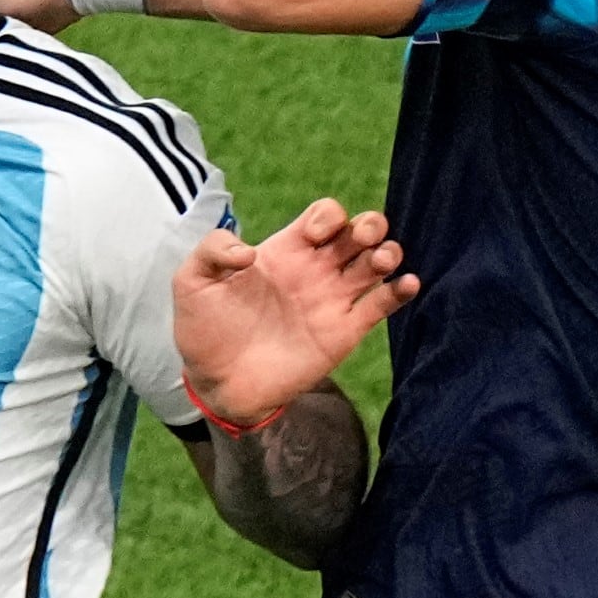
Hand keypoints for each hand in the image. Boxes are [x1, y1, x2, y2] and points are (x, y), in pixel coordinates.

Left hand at [170, 197, 414, 424]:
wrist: (218, 382)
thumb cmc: (203, 329)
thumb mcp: (191, 281)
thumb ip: (212, 250)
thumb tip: (248, 252)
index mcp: (286, 249)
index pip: (325, 215)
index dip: (328, 215)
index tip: (312, 236)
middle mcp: (316, 269)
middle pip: (361, 231)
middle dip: (370, 225)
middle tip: (360, 240)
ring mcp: (333, 299)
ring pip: (378, 262)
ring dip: (389, 252)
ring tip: (380, 262)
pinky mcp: (345, 332)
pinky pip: (383, 305)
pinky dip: (402, 291)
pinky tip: (406, 284)